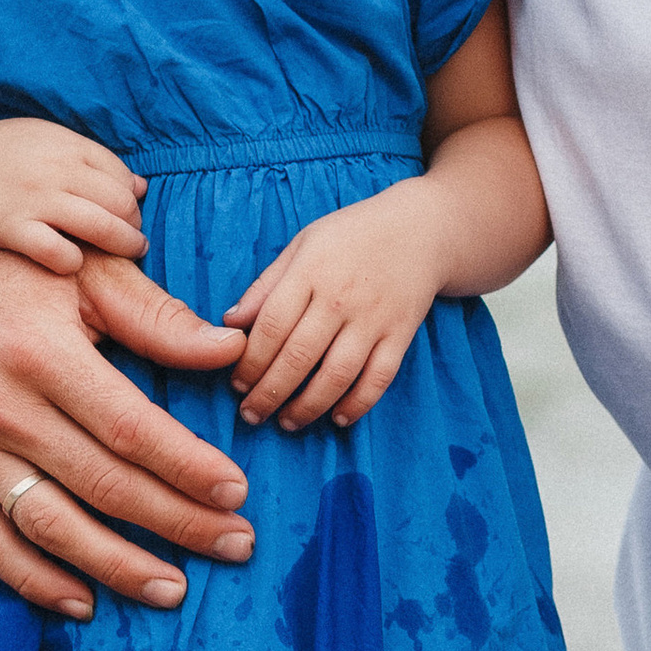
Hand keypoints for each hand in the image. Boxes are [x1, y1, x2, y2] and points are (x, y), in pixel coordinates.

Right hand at [0, 119, 148, 273]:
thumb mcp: (38, 141)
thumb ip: (86, 159)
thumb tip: (139, 184)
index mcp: (61, 142)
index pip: (119, 171)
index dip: (132, 194)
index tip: (132, 211)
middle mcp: (53, 168)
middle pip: (119, 200)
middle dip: (133, 223)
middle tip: (135, 238)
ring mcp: (33, 198)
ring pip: (102, 227)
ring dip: (123, 244)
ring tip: (130, 253)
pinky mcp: (12, 229)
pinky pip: (61, 253)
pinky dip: (75, 261)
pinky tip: (74, 264)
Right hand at [0, 239, 255, 619]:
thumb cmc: (14, 259)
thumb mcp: (88, 270)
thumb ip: (157, 318)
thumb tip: (231, 351)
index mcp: (42, 356)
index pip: (131, 432)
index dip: (188, 468)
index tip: (238, 494)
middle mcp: (0, 410)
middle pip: (103, 487)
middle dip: (178, 523)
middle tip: (237, 544)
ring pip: (50, 528)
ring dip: (117, 567)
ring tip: (175, 589)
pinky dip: (33, 581)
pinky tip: (83, 601)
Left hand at [225, 182, 446, 430]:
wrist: (421, 228)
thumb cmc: (352, 236)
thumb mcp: (303, 245)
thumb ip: (267, 284)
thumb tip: (230, 321)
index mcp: (310, 270)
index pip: (271, 326)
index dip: (250, 362)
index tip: (237, 384)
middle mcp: (341, 296)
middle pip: (299, 356)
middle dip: (269, 393)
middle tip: (252, 414)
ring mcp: (374, 317)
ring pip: (336, 374)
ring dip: (308, 406)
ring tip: (287, 422)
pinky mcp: (401, 333)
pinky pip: (379, 377)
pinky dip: (359, 403)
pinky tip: (339, 418)